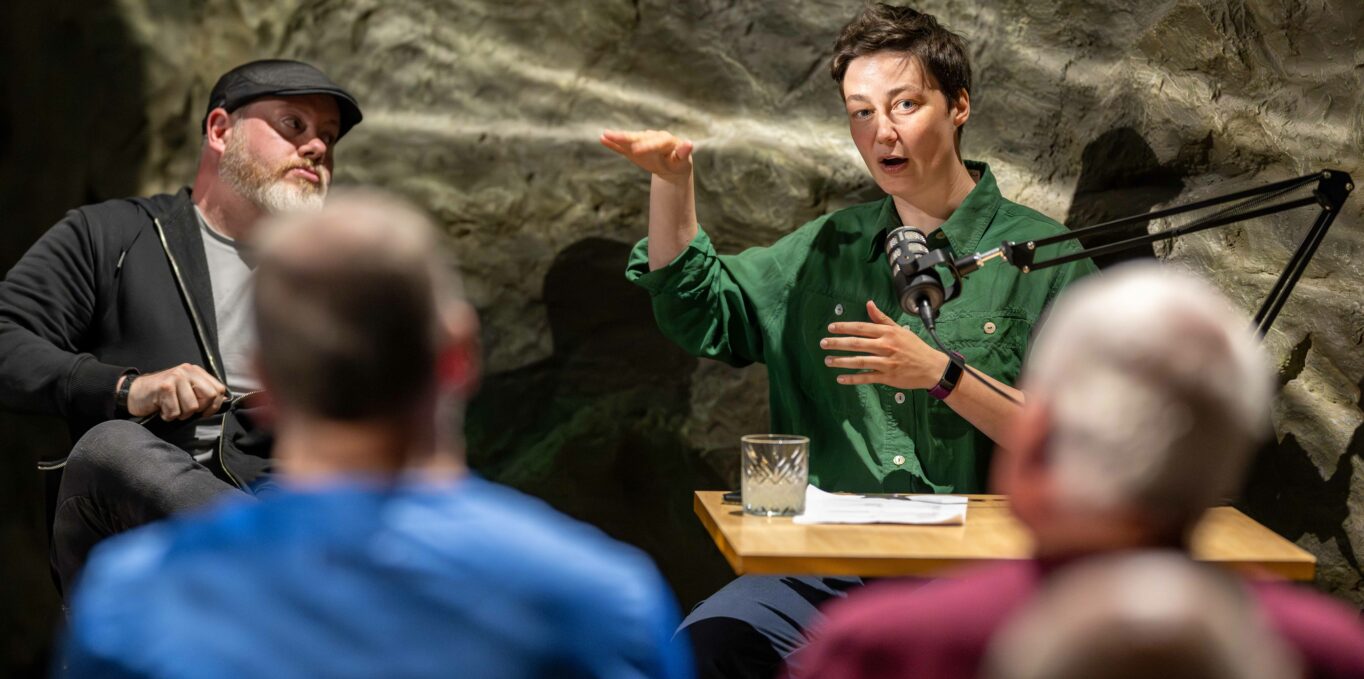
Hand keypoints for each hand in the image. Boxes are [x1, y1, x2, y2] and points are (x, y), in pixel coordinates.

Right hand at [125, 364, 228, 420]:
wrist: (134, 393)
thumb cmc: (162, 396)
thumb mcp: (186, 390)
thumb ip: (202, 393)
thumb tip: (222, 402)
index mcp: (196, 371)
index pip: (219, 389)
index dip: (214, 405)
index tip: (204, 412)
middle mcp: (187, 371)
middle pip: (209, 397)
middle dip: (198, 410)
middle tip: (184, 409)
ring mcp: (176, 377)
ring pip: (192, 407)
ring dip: (180, 414)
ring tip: (171, 407)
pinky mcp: (164, 387)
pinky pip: (175, 411)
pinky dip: (168, 415)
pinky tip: (162, 408)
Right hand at [599, 129, 693, 180]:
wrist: (671, 165)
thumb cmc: (678, 163)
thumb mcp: (682, 161)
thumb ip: (683, 153)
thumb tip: (689, 143)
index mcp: (665, 140)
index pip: (656, 142)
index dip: (646, 146)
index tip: (636, 151)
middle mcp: (652, 137)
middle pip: (638, 137)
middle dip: (626, 138)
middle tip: (613, 136)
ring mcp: (641, 142)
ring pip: (629, 140)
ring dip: (616, 137)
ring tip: (604, 134)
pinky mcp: (633, 149)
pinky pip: (622, 147)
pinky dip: (613, 144)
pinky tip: (602, 139)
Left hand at [821, 300, 949, 389]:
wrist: (932, 367)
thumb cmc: (915, 347)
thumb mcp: (899, 329)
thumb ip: (882, 318)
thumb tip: (869, 304)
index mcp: (888, 333)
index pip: (862, 328)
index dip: (845, 327)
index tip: (831, 328)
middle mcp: (886, 346)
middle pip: (857, 343)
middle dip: (838, 343)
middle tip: (823, 343)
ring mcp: (886, 362)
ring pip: (860, 361)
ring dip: (842, 361)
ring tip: (828, 360)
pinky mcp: (888, 377)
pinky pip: (867, 378)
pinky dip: (853, 379)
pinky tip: (840, 378)